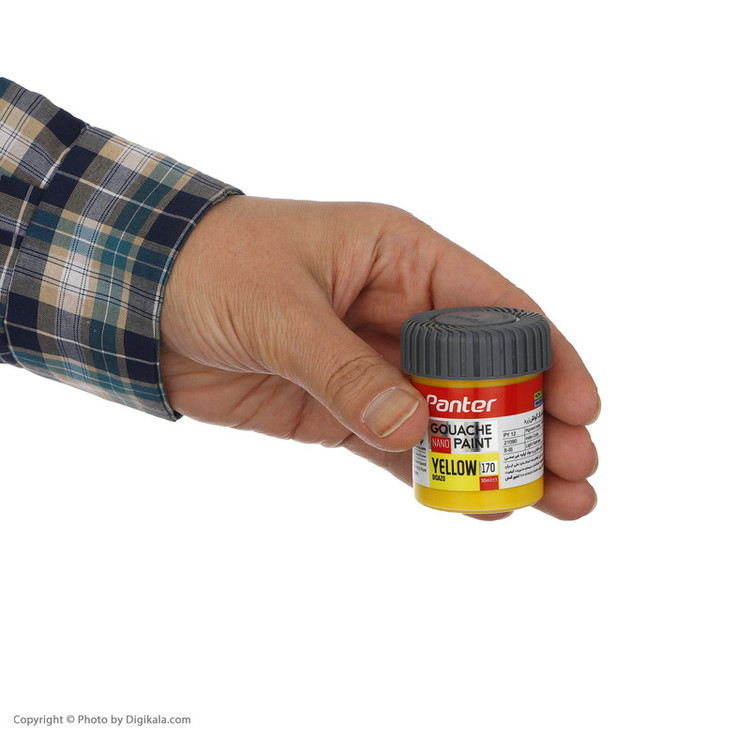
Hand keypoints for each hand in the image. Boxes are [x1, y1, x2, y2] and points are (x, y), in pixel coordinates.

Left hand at [159, 196, 598, 519]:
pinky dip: (435, 477)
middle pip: (485, 371)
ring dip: (496, 459)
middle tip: (578, 471)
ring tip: (552, 504)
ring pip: (450, 417)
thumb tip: (414, 432)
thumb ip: (346, 372)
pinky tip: (476, 507)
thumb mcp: (281, 310)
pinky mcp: (341, 410)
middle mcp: (399, 311)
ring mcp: (373, 365)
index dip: (547, 355)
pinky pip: (399, 447)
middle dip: (534, 420)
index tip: (583, 404)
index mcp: (401, 259)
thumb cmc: (211, 268)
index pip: (494, 308)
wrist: (137, 300)